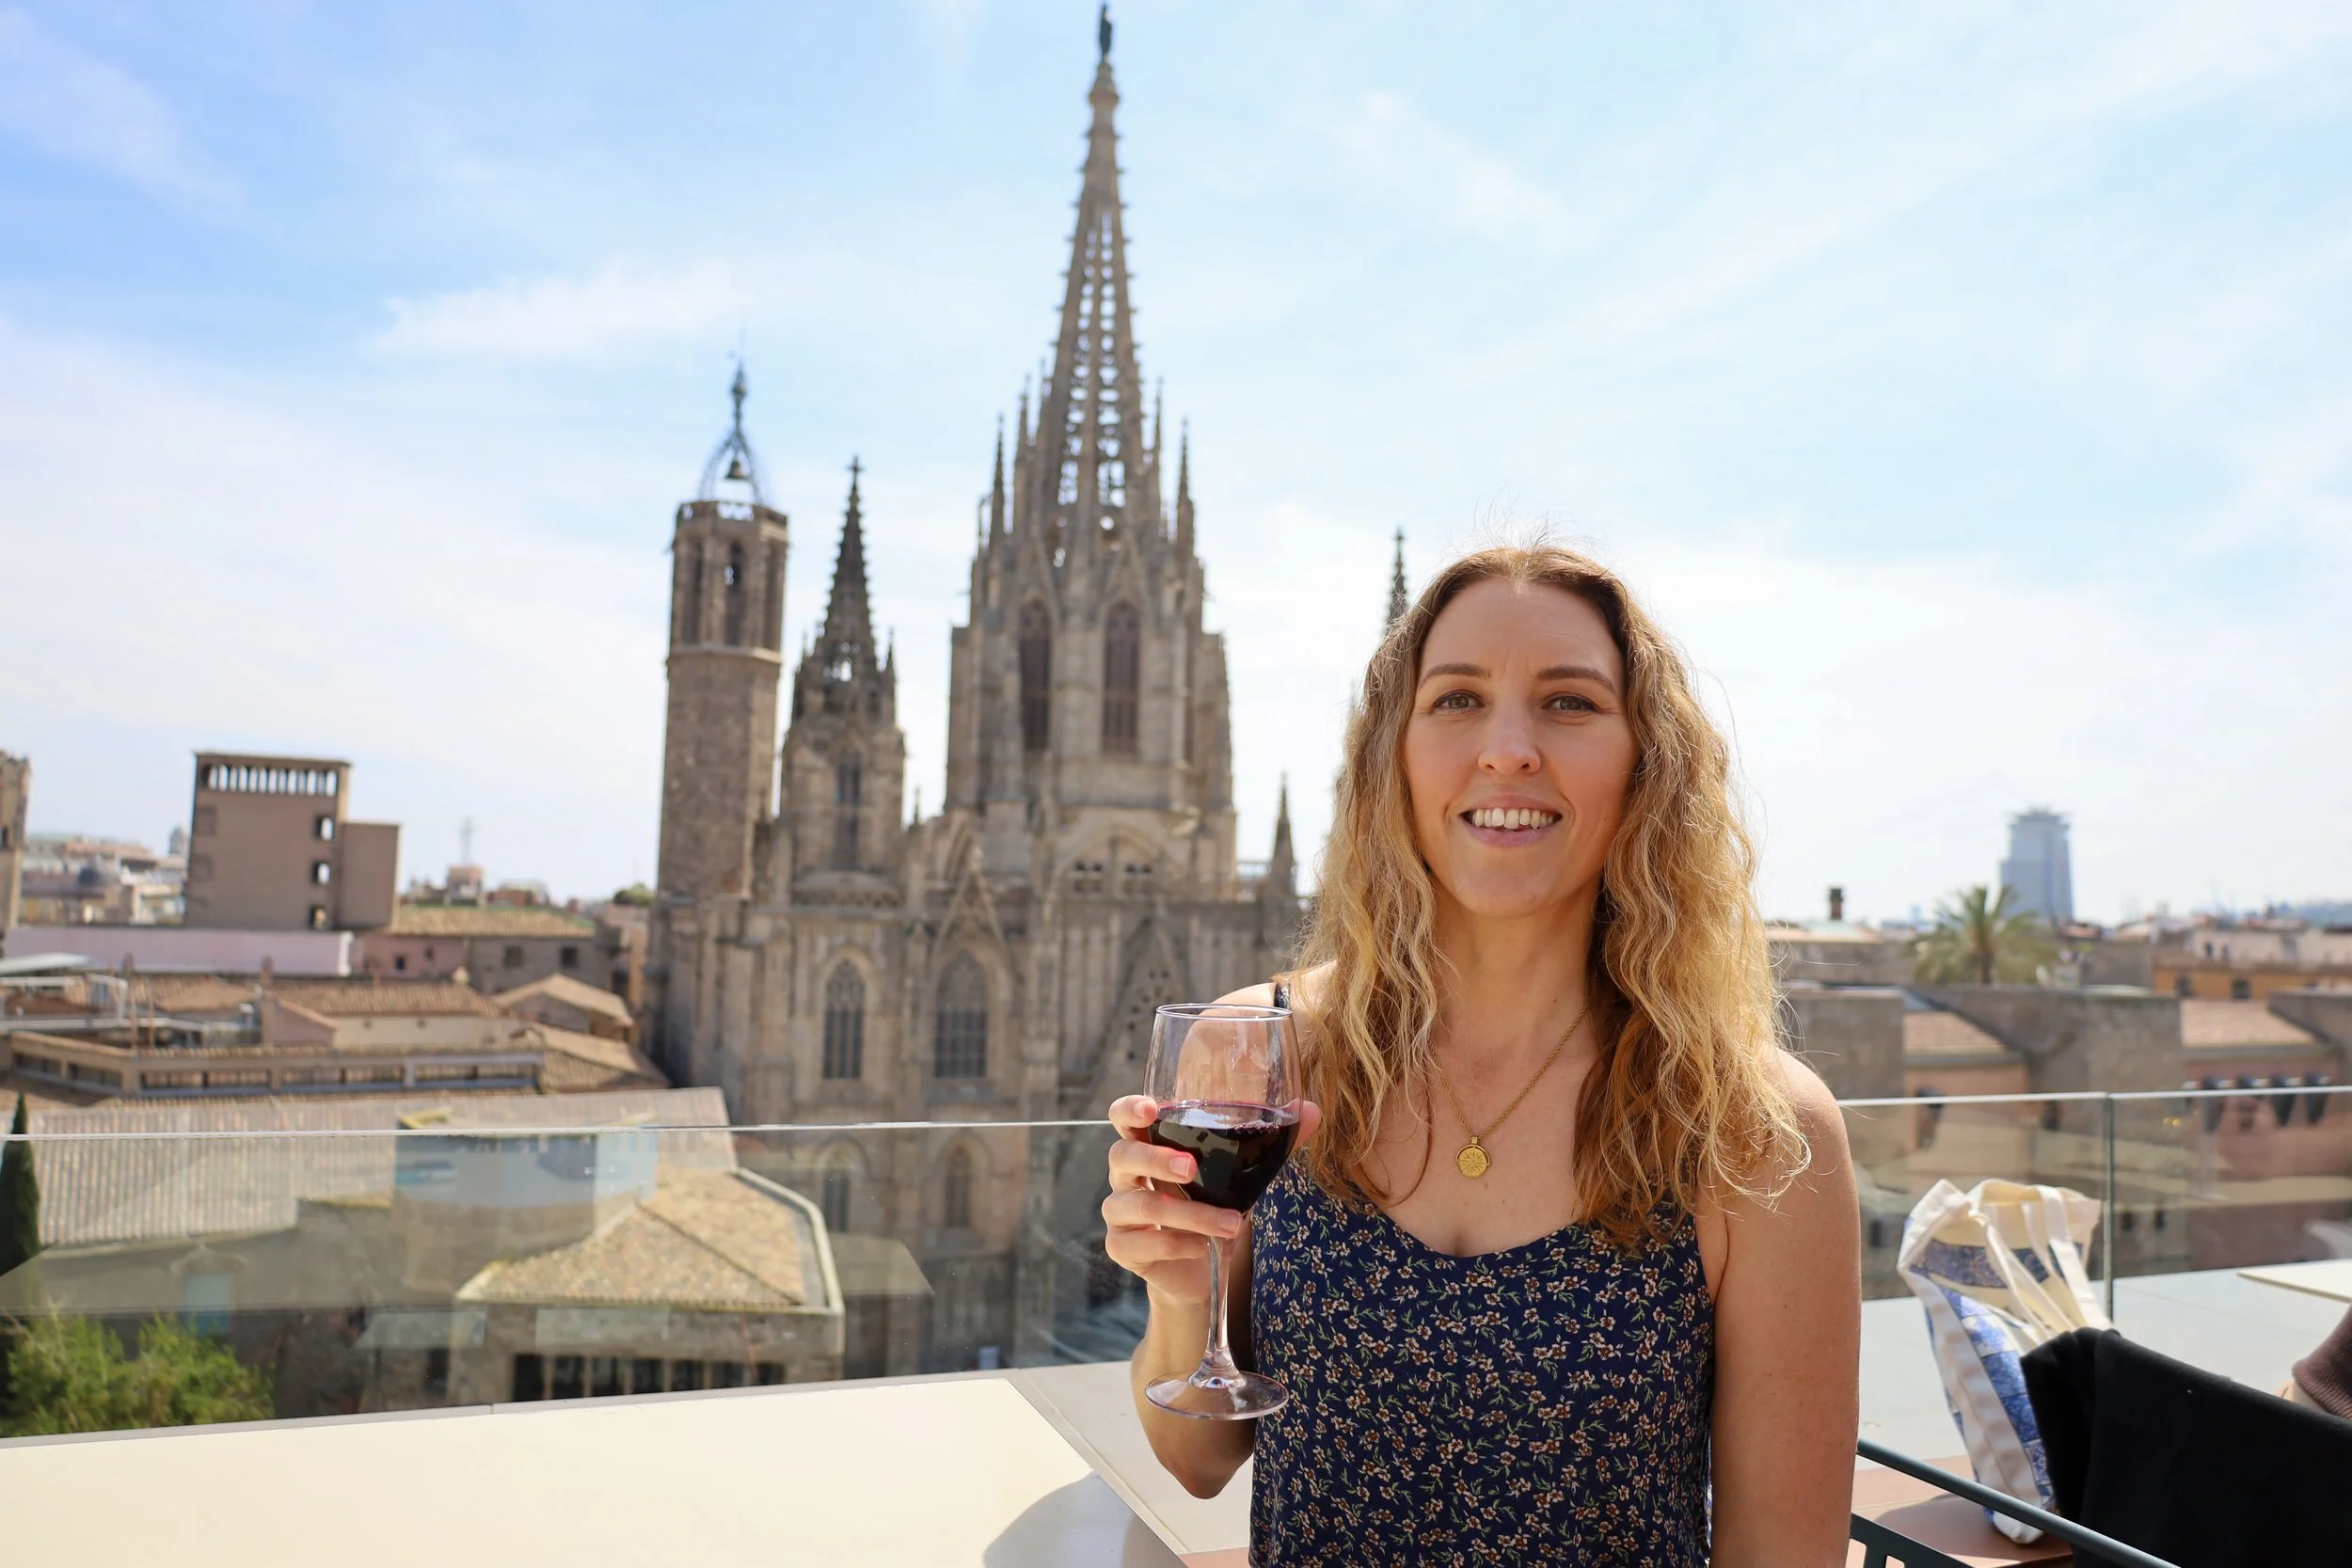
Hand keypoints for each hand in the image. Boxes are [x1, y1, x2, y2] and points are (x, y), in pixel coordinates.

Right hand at [1100, 1094, 1320, 1307]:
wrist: (1198, 1270)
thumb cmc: (1213, 1207)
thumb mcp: (1240, 1175)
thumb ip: (1271, 1143)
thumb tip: (1314, 1110)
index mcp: (1149, 1144)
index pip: (1123, 1116)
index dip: (1130, 1109)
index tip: (1152, 1108)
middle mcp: (1126, 1174)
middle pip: (1122, 1155)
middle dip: (1157, 1159)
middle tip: (1191, 1168)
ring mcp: (1119, 1212)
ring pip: (1140, 1205)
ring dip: (1189, 1213)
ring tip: (1232, 1223)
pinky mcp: (1121, 1247)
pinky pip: (1141, 1243)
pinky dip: (1177, 1244)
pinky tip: (1202, 1246)